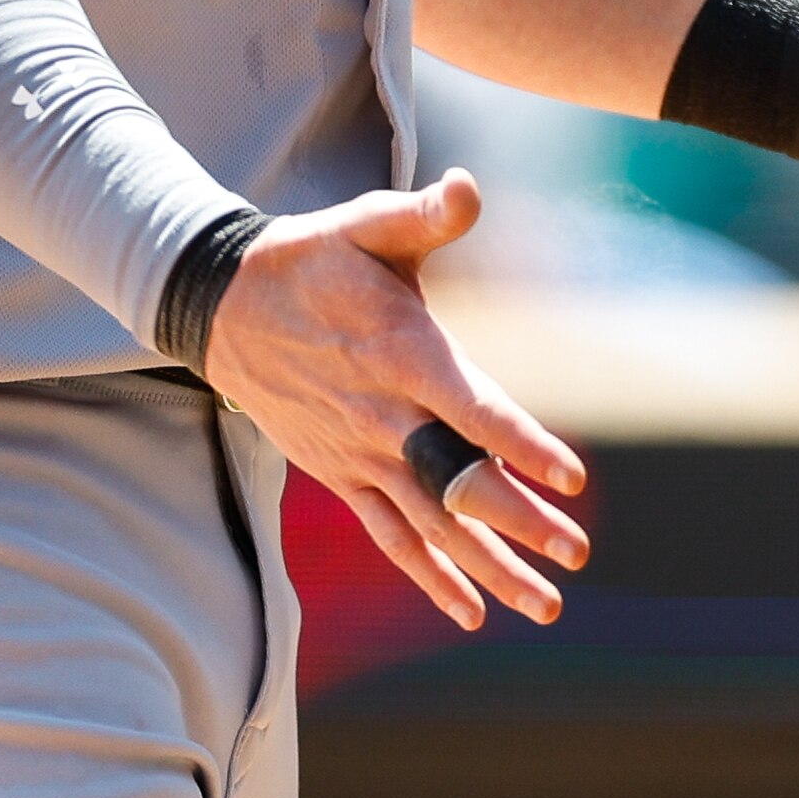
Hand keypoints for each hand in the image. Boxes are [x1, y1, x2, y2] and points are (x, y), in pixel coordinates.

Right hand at [200, 170, 590, 633]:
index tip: (572, 477)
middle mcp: (382, 416)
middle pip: (456, 481)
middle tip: (577, 553)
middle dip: (519, 522)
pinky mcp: (340, 475)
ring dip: (487, 567)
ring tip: (544, 605)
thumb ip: (423, 215)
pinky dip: (429, 574)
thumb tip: (469, 187)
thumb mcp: (366, 225)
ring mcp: (358, 454)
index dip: (521, 443)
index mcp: (401, 353)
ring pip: (429, 525)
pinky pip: (389, 535)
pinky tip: (471, 610)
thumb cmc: (314, 259)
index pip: (471, 408)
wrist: (221, 306)